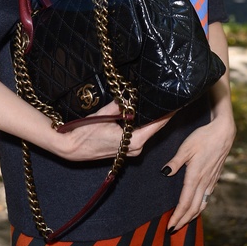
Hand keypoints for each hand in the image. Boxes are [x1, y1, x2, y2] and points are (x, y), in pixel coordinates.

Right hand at [52, 100, 172, 161]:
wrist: (71, 148)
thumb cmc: (85, 132)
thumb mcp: (104, 114)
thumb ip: (121, 104)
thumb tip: (133, 95)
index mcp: (134, 140)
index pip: (157, 124)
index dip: (167, 112)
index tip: (175, 101)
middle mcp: (136, 148)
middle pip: (153, 127)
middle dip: (159, 113)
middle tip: (164, 96)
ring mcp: (130, 151)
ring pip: (146, 131)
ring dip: (149, 118)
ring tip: (153, 102)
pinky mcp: (125, 150)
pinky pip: (138, 134)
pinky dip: (140, 124)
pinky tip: (139, 113)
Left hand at [161, 114, 235, 231]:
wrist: (223, 133)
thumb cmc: (203, 137)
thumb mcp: (186, 147)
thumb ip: (175, 162)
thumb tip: (164, 173)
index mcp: (195, 176)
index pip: (185, 202)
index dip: (177, 216)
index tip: (170, 226)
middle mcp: (204, 182)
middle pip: (193, 208)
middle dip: (183, 221)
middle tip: (173, 230)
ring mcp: (211, 181)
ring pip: (202, 204)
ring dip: (192, 216)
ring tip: (184, 222)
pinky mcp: (215, 178)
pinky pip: (207, 197)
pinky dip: (200, 206)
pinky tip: (196, 206)